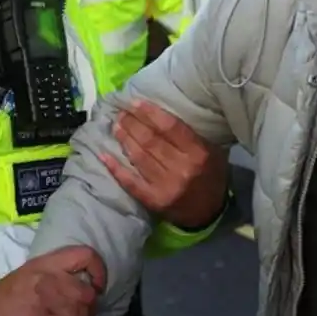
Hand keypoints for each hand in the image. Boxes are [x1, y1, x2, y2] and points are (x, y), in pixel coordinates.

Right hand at [0, 246, 105, 315]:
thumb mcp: (26, 276)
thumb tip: (77, 283)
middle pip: (87, 291)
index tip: (98, 284)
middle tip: (84, 313)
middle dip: (90, 307)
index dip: (99, 270)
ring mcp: (44, 300)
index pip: (84, 255)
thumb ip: (51, 275)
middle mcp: (47, 278)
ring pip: (82, 313)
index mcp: (43, 264)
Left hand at [101, 100, 228, 229]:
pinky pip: (130, 181)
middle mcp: (181, 168)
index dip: (150, 113)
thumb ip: (192, 135)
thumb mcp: (213, 151)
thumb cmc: (211, 175)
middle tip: (120, 112)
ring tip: (115, 126)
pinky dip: (116, 168)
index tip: (134, 102)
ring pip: (139, 157)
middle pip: (151, 140)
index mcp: (198, 153)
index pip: (170, 127)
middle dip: (133, 123)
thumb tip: (164, 112)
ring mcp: (165, 186)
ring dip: (125, 139)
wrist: (209, 213)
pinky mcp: (153, 200)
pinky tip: (103, 154)